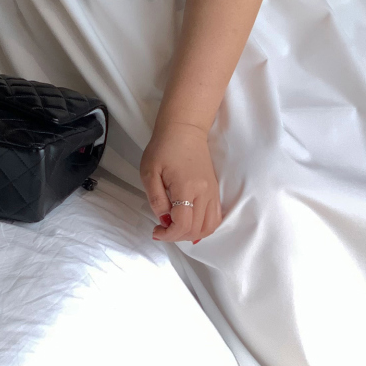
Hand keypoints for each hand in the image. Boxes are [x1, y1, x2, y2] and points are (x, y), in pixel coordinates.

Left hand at [140, 119, 222, 243]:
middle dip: (177, 236)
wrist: (185, 129)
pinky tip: (191, 223)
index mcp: (186, 187)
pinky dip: (204, 227)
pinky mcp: (215, 190)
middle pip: (196, 229)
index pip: (183, 224)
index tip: (156, 231)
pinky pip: (216, 217)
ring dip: (192, 234)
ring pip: (209, 227)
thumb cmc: (163, 147)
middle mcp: (204, 192)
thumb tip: (164, 220)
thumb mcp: (149, 171)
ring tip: (176, 227)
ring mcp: (212, 192)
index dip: (168, 235)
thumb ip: (156, 199)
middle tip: (162, 228)